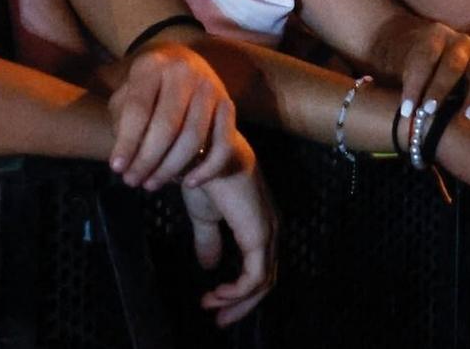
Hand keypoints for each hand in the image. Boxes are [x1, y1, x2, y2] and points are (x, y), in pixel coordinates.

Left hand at [106, 41, 242, 189]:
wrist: (187, 73)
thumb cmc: (149, 93)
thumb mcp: (127, 96)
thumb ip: (121, 120)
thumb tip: (123, 157)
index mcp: (152, 66)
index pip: (138, 108)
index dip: (127, 141)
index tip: (116, 168)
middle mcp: (183, 72)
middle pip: (167, 124)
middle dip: (147, 159)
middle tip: (132, 181)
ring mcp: (209, 88)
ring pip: (193, 138)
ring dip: (171, 168)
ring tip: (151, 183)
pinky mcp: (228, 105)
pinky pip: (222, 145)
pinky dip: (207, 169)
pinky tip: (188, 182)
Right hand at [179, 163, 276, 326]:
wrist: (198, 150)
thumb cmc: (201, 173)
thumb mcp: (203, 214)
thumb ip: (209, 240)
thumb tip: (209, 266)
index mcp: (259, 222)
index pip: (258, 266)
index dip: (238, 290)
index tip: (212, 303)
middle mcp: (270, 228)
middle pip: (265, 280)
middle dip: (241, 304)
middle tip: (218, 320)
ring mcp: (268, 231)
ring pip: (263, 282)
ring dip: (237, 301)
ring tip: (211, 306)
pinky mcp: (258, 234)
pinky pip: (255, 277)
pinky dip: (237, 292)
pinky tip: (216, 293)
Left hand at [369, 12, 469, 126]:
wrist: (421, 50)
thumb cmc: (405, 60)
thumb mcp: (396, 63)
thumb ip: (396, 78)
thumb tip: (381, 96)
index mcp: (434, 34)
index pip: (425, 58)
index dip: (416, 84)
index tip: (408, 110)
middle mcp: (460, 43)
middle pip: (453, 65)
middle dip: (440, 89)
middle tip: (429, 111)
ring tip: (466, 117)